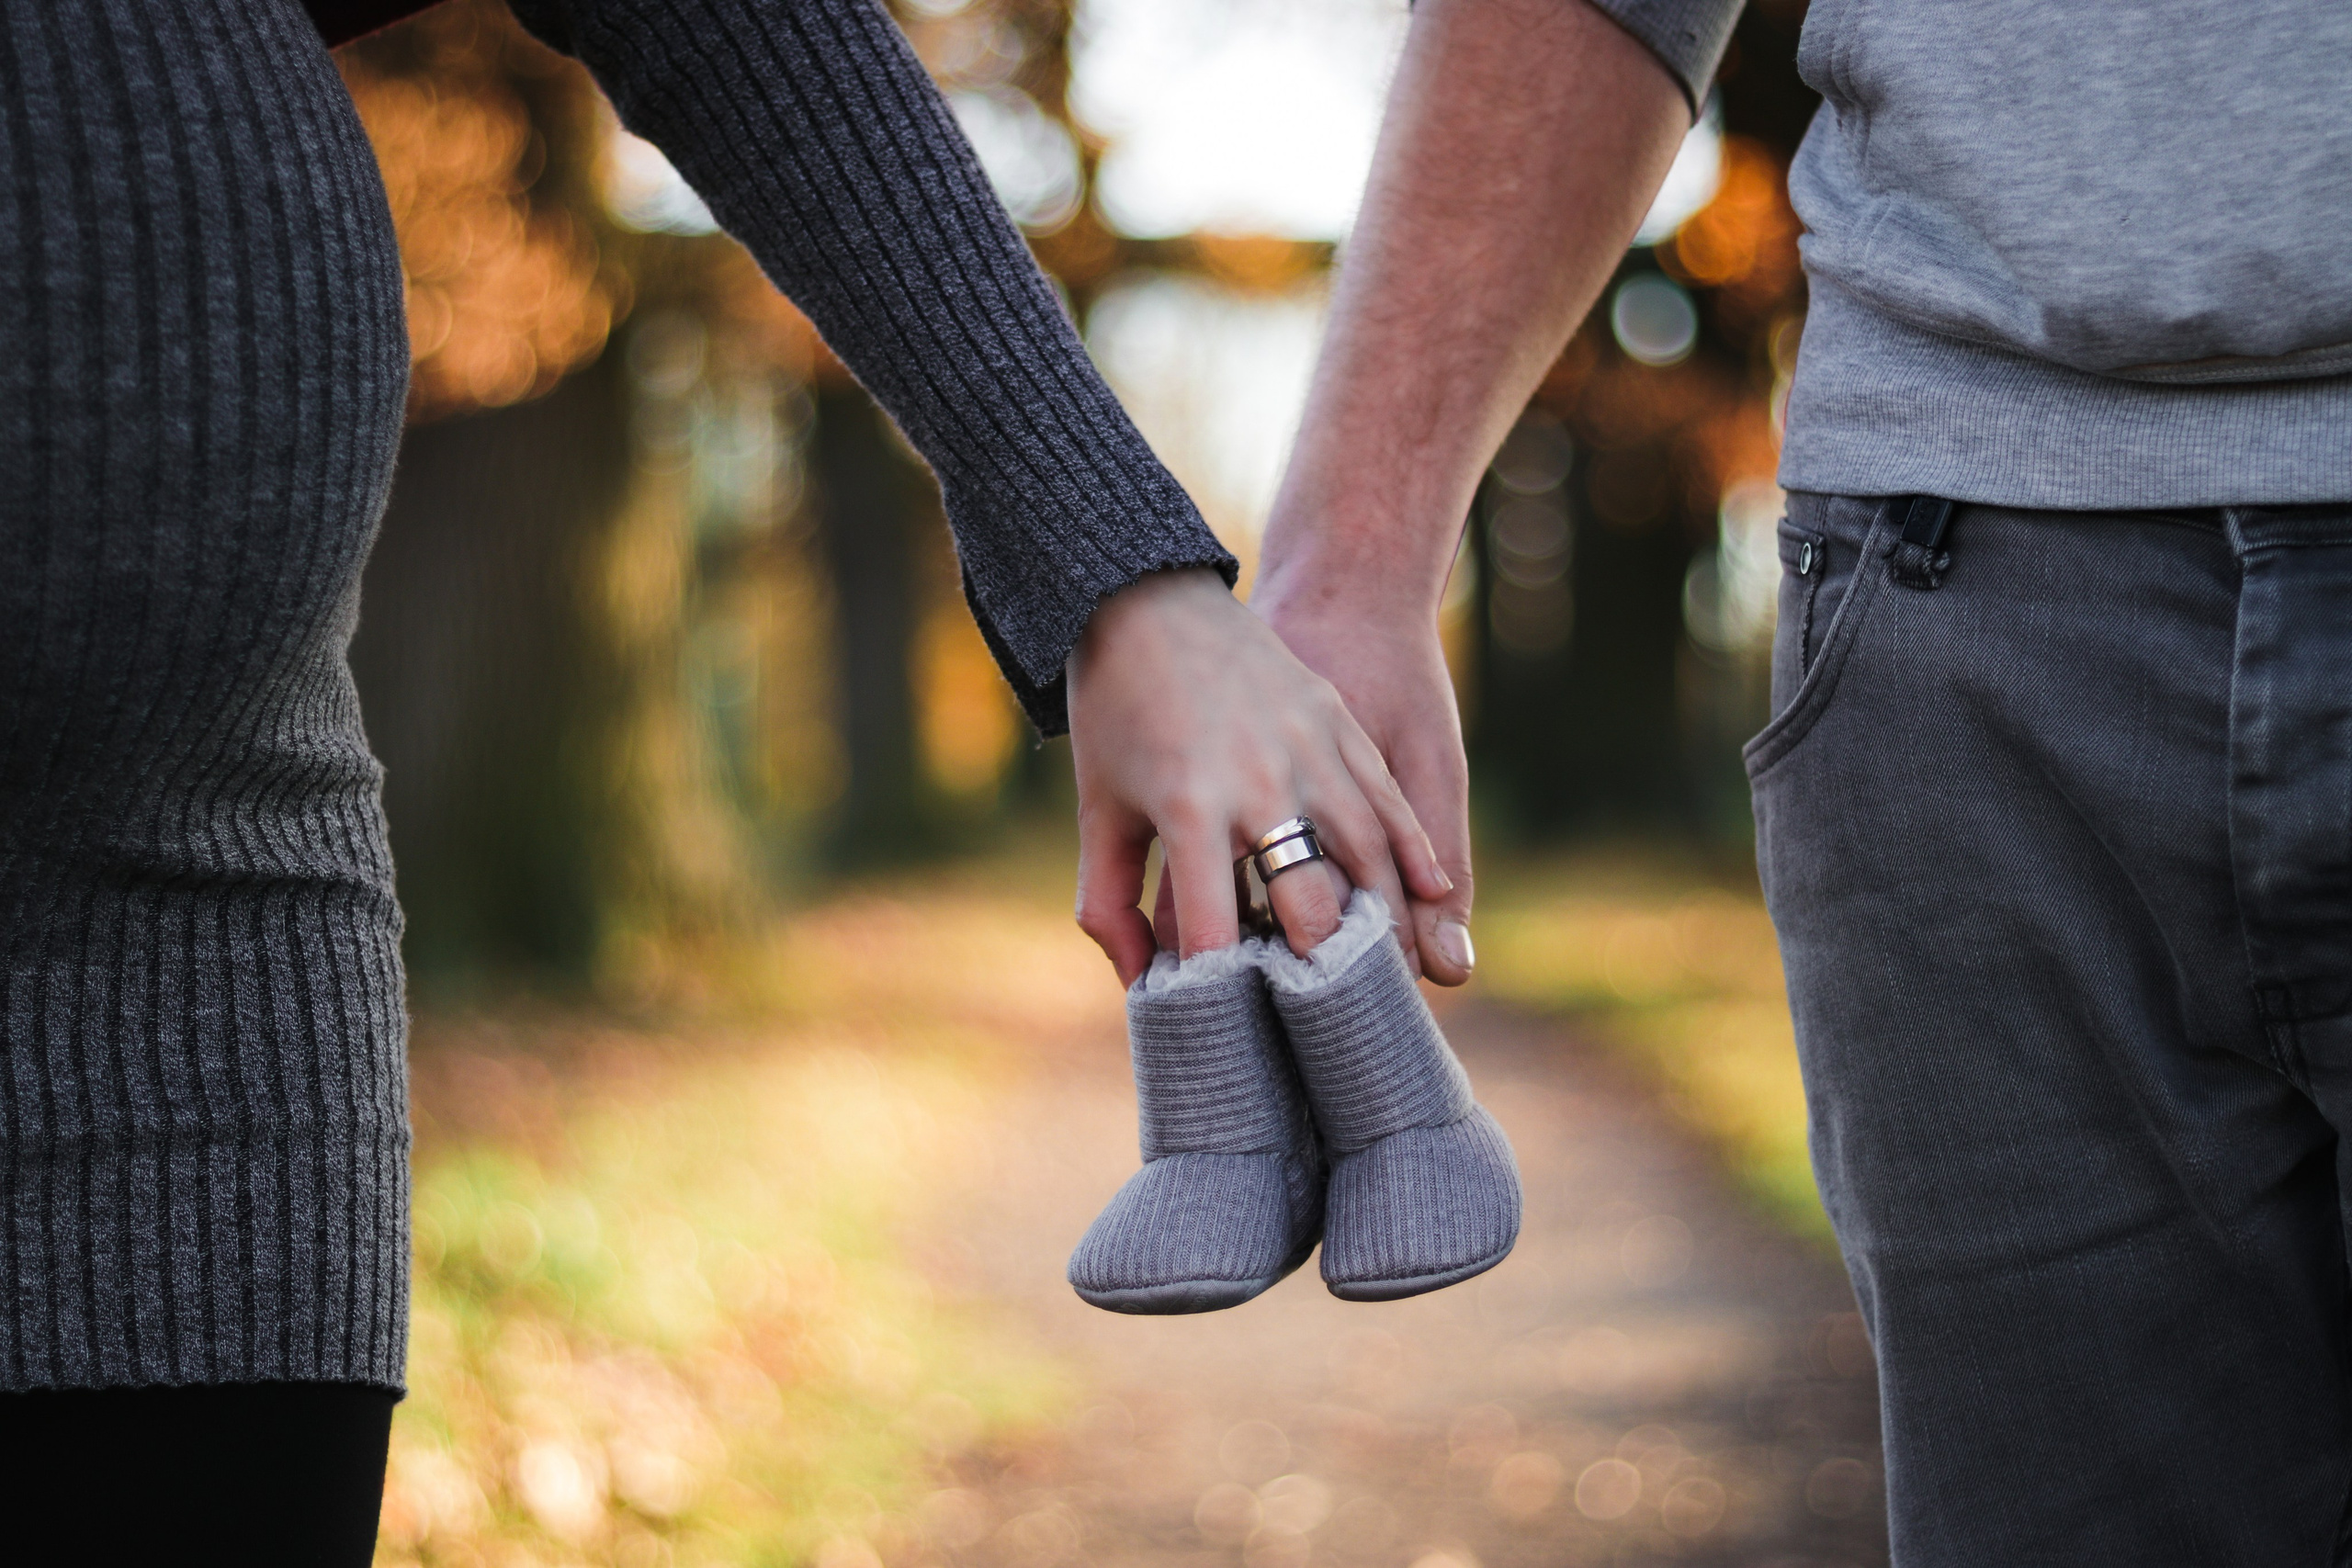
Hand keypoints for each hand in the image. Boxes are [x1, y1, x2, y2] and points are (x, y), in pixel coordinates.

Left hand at [1066, 567, 1452, 985]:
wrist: (1147, 597)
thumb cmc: (1114, 716)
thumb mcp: (1101, 812)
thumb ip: (1110, 906)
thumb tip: (1141, 986)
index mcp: (1189, 809)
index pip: (1216, 929)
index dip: (1226, 992)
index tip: (1239, 1032)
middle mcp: (1258, 782)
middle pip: (1312, 905)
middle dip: (1322, 972)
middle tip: (1330, 1020)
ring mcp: (1309, 748)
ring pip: (1370, 859)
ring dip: (1383, 924)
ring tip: (1386, 976)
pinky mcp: (1337, 723)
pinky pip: (1391, 802)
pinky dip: (1414, 856)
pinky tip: (1431, 900)